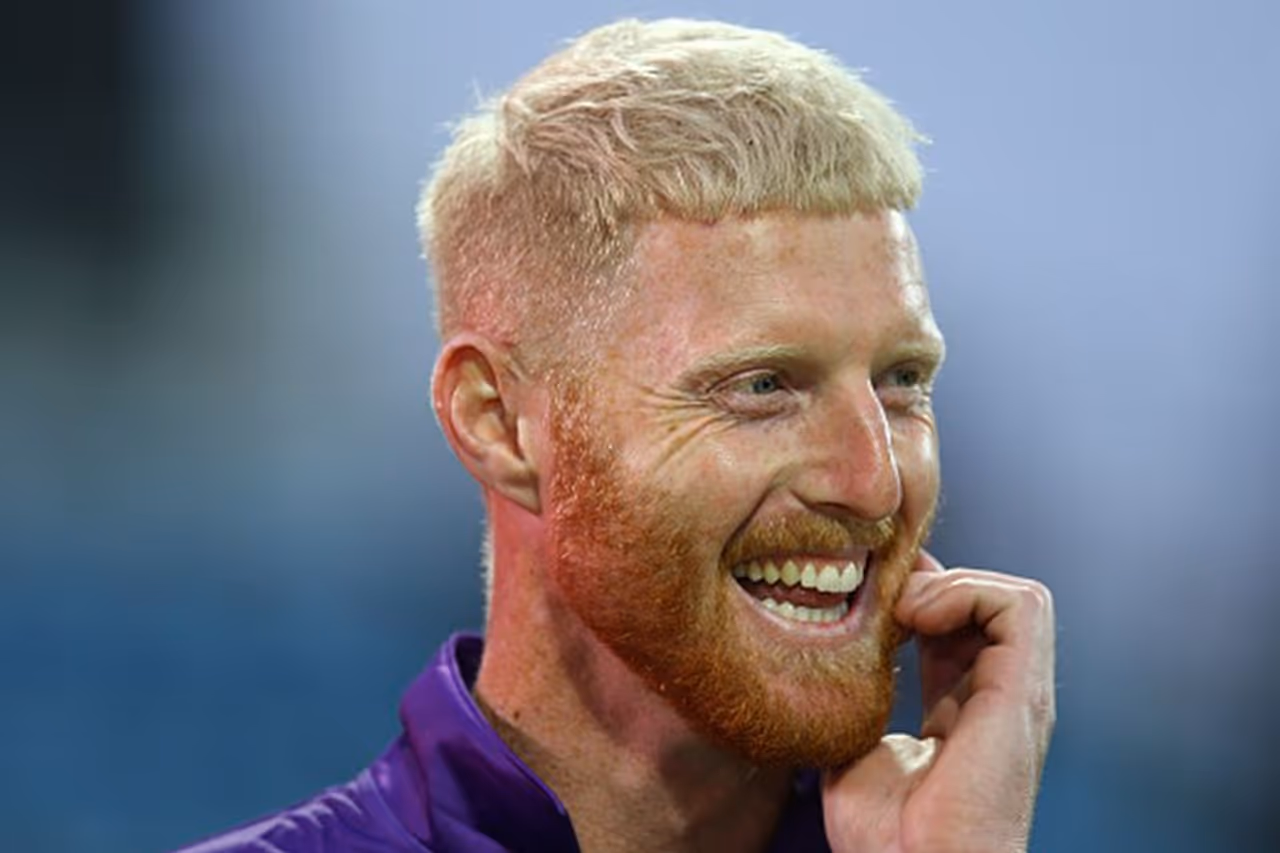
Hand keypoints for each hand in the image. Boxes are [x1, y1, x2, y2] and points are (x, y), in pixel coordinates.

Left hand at [822, 551, 1055, 851]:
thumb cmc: (886, 838)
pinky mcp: (1021, 694)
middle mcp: (998, 700)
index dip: (918, 597)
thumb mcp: (854, 751)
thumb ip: (851, 707)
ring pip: (1018, 598)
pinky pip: (1021, 607)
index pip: (956, 628)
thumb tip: (821, 671)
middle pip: (987, 605)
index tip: (871, 593)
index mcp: (963, 712)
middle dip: (934, 582)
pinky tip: (919, 618)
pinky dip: (969, 592)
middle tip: (884, 599)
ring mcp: (1017, 696)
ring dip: (954, 584)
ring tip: (904, 612)